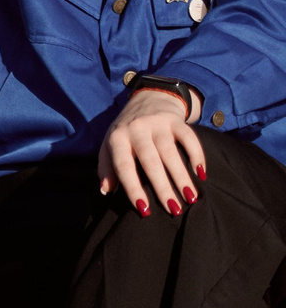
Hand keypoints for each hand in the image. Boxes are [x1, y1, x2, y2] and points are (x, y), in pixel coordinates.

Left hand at [97, 85, 205, 216]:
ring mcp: (157, 123)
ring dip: (182, 177)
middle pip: (150, 162)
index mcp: (117, 138)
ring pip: (171, 153)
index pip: (124, 167)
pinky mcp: (176, 120)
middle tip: (174, 209)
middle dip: (162, 187)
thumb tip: (106, 191)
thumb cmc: (126, 131)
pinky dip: (197, 155)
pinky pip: (189, 138)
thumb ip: (107, 168)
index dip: (133, 188)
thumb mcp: (110, 145)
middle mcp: (136, 129)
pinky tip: (202, 174)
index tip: (144, 210)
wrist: (148, 98)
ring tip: (191, 198)